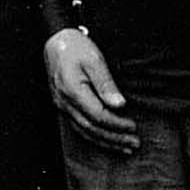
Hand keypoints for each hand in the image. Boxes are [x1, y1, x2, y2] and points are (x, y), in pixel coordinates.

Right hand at [44, 28, 137, 153]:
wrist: (55, 41)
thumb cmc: (75, 47)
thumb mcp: (94, 60)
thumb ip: (106, 84)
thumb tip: (120, 105)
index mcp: (73, 91)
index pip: (98, 116)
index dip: (117, 124)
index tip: (133, 127)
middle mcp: (65, 103)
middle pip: (92, 128)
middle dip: (115, 138)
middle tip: (134, 143)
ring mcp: (63, 106)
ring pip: (85, 132)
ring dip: (106, 142)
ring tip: (125, 147)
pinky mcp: (64, 106)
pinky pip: (79, 127)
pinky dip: (95, 137)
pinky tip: (106, 140)